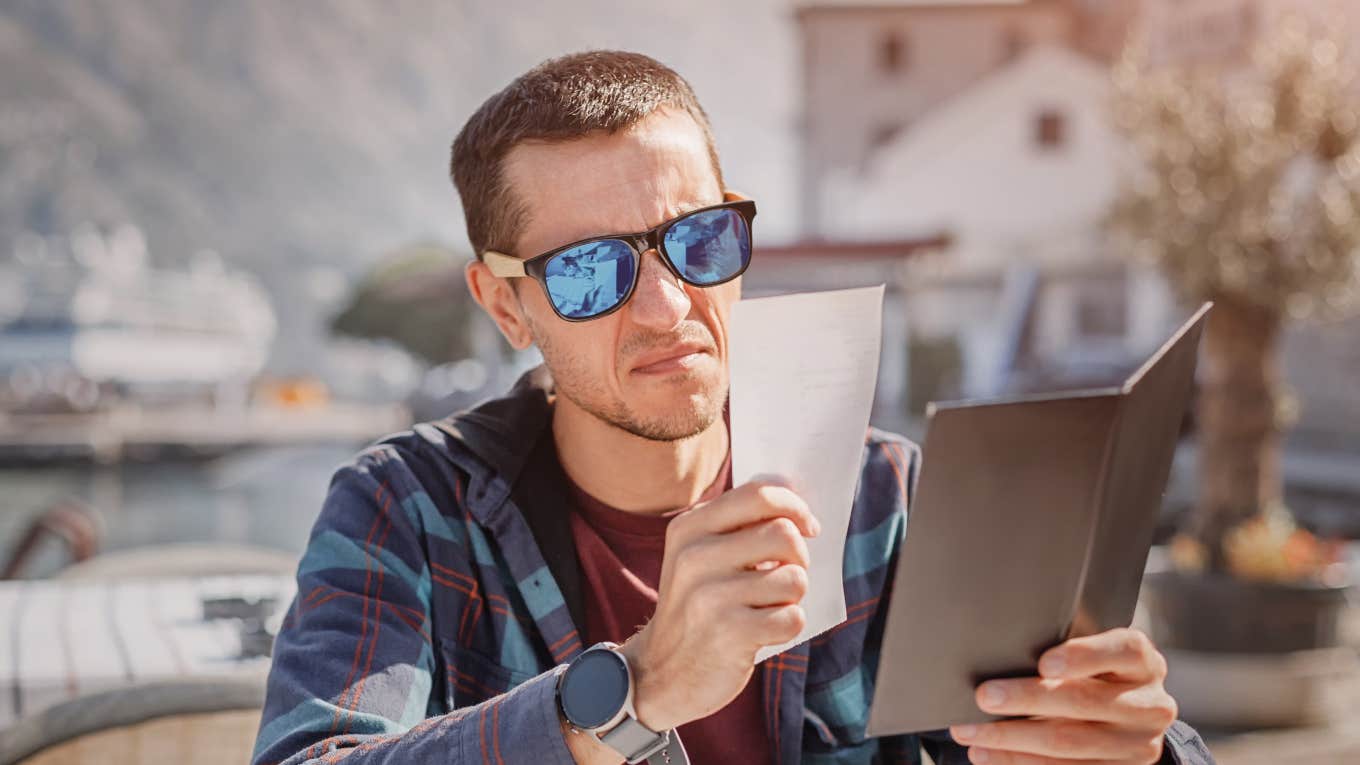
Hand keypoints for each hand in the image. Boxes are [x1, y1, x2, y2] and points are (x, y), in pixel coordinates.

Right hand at [617, 479, 819, 730]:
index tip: (808, 526)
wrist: (660, 674)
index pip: (758, 495)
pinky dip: (787, 626)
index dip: (795, 506)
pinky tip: (762, 632)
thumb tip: (798, 509)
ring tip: (765, 607)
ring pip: (794, 579)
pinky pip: (792, 618)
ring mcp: (710, 596)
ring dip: (792, 597)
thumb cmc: (697, 607)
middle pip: (784, 534)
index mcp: (689, 528)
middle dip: (799, 557)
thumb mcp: (700, 557)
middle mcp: (694, 557)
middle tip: (785, 573)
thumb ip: (738, 526)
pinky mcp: (730, 633)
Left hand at [948, 628, 1178, 763]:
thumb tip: (1002, 655)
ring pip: (1068, 744)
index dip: (1082, 656)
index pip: (1122, 651)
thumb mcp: (1095, 652)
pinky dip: (1019, 762)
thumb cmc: (1097, 673)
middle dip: (1027, 699)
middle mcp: (1148, 705)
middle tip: (984, 696)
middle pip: (1084, 701)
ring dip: (1011, 740)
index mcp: (1143, 663)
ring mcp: (1136, 746)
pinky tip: (989, 755)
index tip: (1043, 663)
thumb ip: (1066, 651)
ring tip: (971, 732)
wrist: (1130, 719)